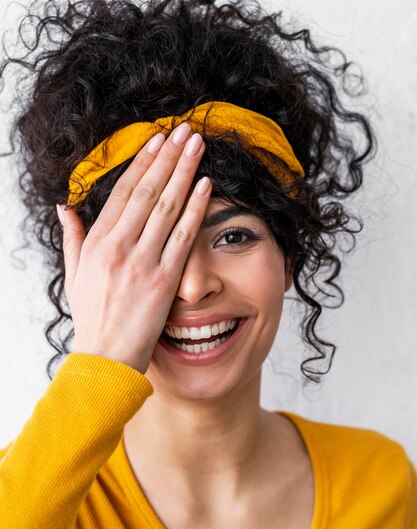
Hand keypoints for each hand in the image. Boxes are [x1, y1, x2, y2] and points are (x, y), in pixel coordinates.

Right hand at [57, 122, 210, 372]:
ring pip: (168, 207)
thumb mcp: (74, 275)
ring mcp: (142, 262)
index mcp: (97, 243)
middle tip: (185, 132)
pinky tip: (206, 186)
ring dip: (185, 173)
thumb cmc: (92, 318)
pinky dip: (196, 209)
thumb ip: (73, 237)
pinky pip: (184, 237)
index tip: (158, 141)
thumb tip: (64, 206)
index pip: (123, 192)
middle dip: (169, 157)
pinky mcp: (164, 280)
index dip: (143, 163)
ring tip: (198, 147)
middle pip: (149, 192)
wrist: (106, 358)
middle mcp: (119, 247)